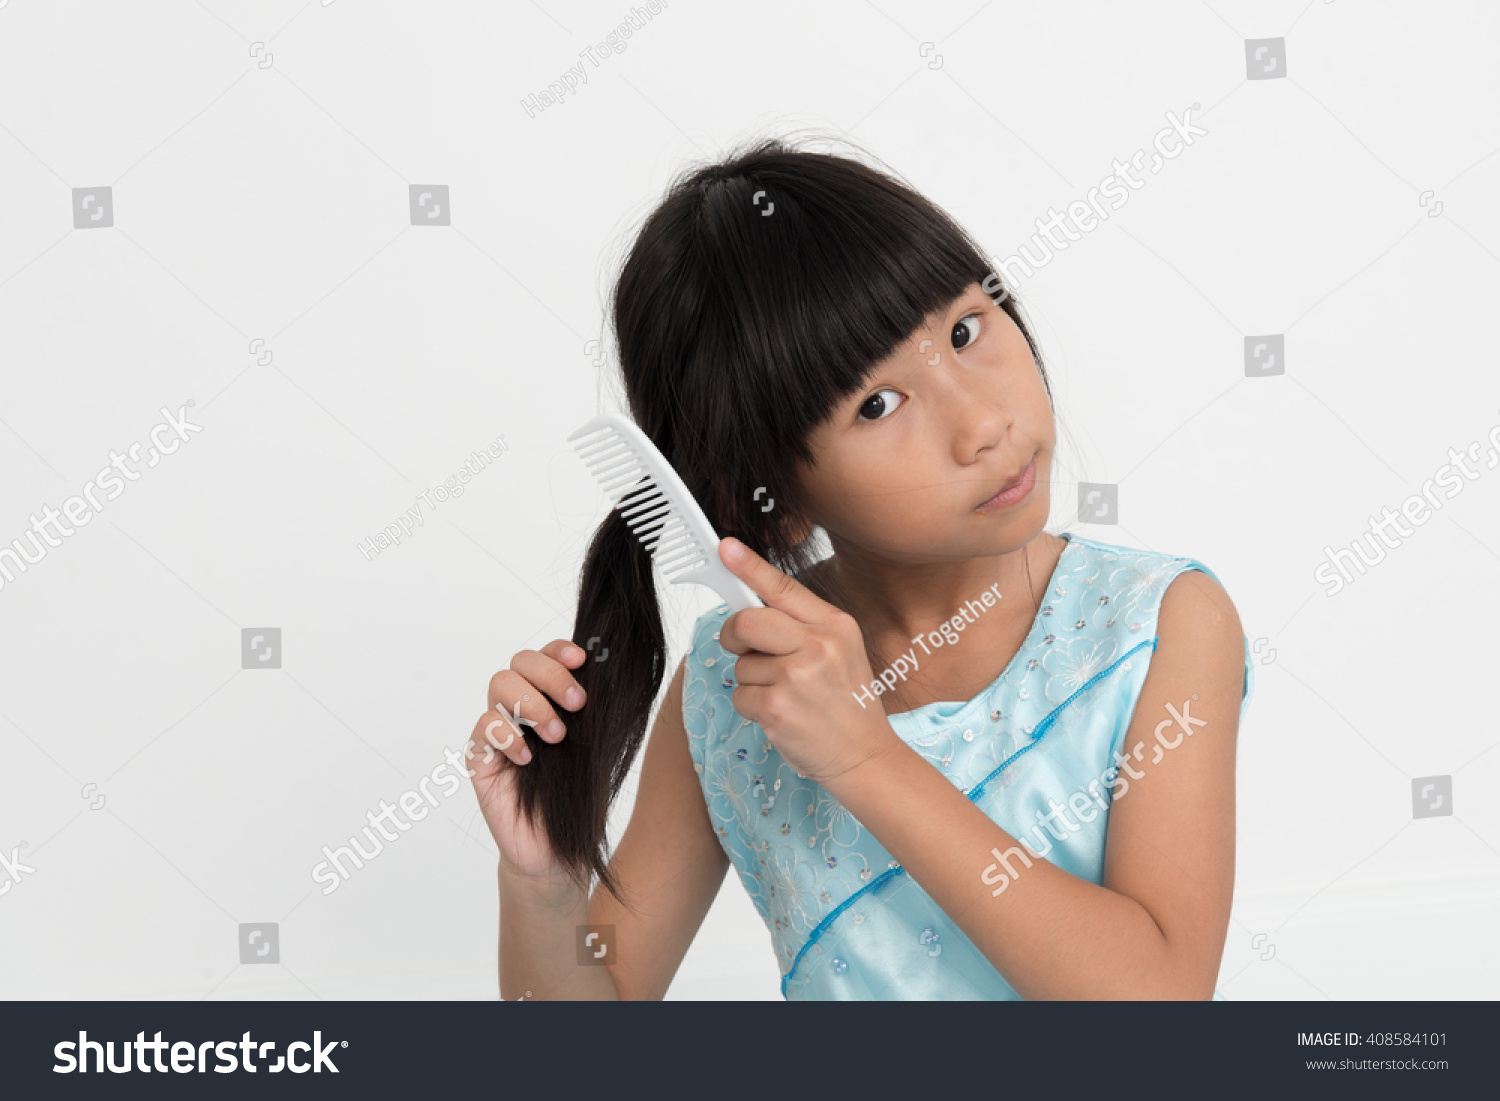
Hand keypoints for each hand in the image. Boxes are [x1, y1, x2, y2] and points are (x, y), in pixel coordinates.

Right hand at [469, 640, 589, 879]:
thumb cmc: (576, 798)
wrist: (558, 849)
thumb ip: (592, 712)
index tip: (582, 659)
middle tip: (577, 704)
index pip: (545, 657)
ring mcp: (497, 731)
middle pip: (519, 662)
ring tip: (557, 737)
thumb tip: (607, 672)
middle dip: (551, 675)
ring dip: (533, 704)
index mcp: (548, 700)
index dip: (558, 650)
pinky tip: (528, 759)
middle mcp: (519, 709)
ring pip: (499, 684)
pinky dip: (507, 735)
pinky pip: (483, 727)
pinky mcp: (479, 758)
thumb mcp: (594, 749)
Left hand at [715, 537, 900, 785]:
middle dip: (734, 634)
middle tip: (742, 647)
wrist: (866, 756)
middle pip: (747, 621)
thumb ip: (801, 626)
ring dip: (752, 681)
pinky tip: (781, 715)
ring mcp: (797, 677)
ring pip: (741, 663)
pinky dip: (752, 707)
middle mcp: (819, 646)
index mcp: (835, 625)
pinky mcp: (778, 708)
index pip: (783, 587)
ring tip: (787, 696)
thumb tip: (752, 605)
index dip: (749, 566)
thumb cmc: (848, 704)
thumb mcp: (840, 651)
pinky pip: (740, 694)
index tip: (725, 548)